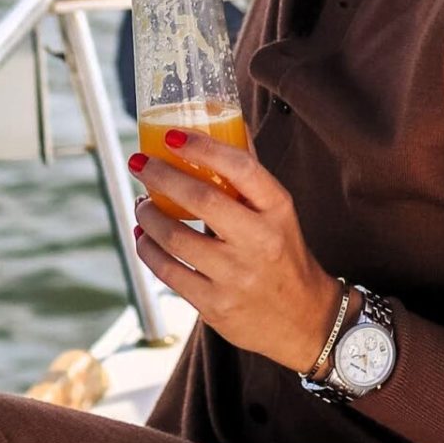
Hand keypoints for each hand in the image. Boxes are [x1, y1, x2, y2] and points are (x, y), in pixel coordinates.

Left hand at [127, 128, 341, 371]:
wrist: (304, 320)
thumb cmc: (284, 254)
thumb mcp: (279, 214)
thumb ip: (249, 175)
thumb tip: (224, 123)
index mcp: (279, 211)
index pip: (241, 168)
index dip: (203, 148)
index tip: (173, 136)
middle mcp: (260, 242)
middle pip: (201, 199)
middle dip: (161, 176)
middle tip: (140, 163)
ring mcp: (236, 276)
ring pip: (176, 238)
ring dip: (149, 215)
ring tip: (142, 203)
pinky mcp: (215, 305)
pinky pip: (168, 272)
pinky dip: (148, 249)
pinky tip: (144, 236)